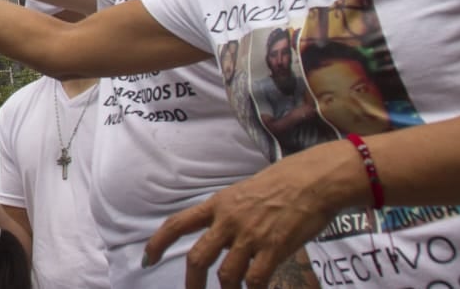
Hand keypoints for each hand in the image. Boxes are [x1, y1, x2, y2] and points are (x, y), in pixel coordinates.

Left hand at [144, 141, 357, 287]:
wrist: (313, 181)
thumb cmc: (282, 184)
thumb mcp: (243, 193)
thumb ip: (228, 216)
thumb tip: (220, 240)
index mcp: (218, 204)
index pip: (177, 224)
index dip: (157, 243)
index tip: (147, 259)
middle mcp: (228, 220)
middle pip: (197, 257)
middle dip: (192, 282)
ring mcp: (250, 235)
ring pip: (226, 274)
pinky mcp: (274, 248)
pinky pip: (255, 280)